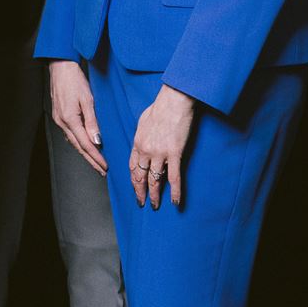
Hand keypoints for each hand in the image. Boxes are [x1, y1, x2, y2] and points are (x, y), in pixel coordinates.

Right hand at [48, 60, 106, 175]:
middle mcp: (62, 123)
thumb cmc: (75, 81)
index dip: (96, 157)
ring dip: (85, 153)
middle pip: (79, 147)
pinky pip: (70, 134)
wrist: (61, 68)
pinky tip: (84, 146)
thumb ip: (92, 122)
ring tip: (95, 162)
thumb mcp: (87, 100)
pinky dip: (79, 143)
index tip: (104, 166)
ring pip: (74, 142)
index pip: (86, 144)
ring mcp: (59, 120)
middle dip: (91, 160)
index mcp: (70, 120)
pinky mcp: (59, 116)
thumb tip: (97, 140)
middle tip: (101, 171)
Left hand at [128, 85, 195, 209]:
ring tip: (155, 206)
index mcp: (138, 142)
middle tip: (141, 203)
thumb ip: (143, 134)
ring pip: (154, 180)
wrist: (174, 101)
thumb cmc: (160, 107)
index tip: (135, 188)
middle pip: (140, 177)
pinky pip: (174, 177)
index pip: (132, 167)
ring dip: (154, 195)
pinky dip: (175, 192)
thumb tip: (144, 140)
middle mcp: (146, 151)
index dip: (133, 180)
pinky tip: (175, 202)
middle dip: (140, 192)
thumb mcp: (143, 121)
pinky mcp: (174, 154)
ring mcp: (159, 154)